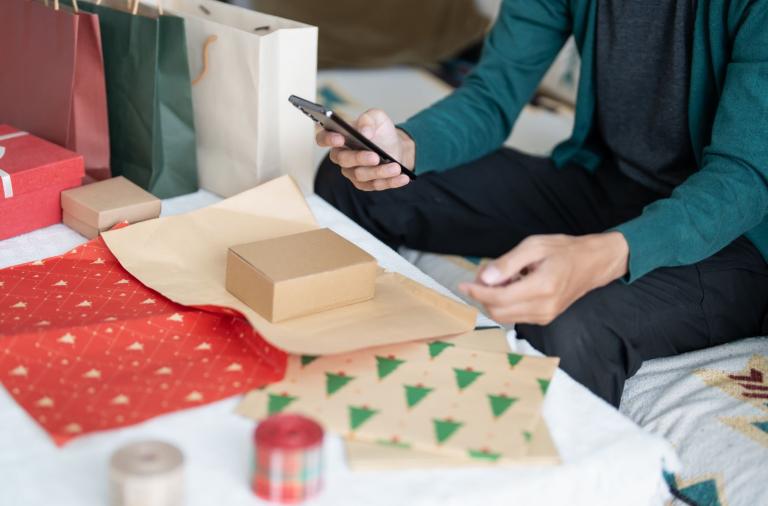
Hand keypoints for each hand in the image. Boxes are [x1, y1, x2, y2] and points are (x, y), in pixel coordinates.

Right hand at [315, 108, 415, 190]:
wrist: (396, 146)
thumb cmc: (381, 131)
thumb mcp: (377, 118)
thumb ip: (368, 119)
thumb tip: (364, 132)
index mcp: (339, 137)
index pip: (323, 138)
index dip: (327, 139)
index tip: (340, 138)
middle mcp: (342, 157)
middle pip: (344, 160)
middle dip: (359, 158)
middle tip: (375, 156)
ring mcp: (352, 172)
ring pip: (361, 175)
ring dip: (380, 172)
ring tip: (396, 167)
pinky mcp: (366, 184)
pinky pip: (376, 185)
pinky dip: (391, 182)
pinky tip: (402, 177)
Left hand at [458, 232, 628, 324]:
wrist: (593, 263)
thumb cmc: (564, 250)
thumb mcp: (534, 246)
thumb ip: (508, 263)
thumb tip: (484, 278)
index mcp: (542, 287)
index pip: (498, 297)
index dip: (477, 291)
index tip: (464, 282)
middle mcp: (544, 307)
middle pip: (498, 311)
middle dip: (483, 295)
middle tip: (483, 274)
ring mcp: (545, 316)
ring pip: (505, 316)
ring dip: (493, 300)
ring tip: (498, 277)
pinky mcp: (545, 318)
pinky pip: (515, 315)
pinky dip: (505, 303)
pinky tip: (511, 285)